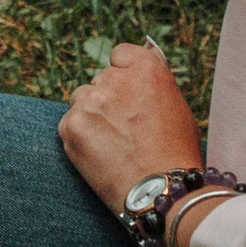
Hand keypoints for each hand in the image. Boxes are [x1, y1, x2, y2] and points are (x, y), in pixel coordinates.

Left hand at [59, 43, 204, 212]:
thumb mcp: (175, 106)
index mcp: (145, 67)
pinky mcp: (71, 125)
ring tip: (113, 146)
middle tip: (124, 130)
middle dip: (108, 100)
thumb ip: (151, 83)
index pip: (120, 55)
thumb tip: (138, 64)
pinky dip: (80, 138)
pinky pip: (70, 123)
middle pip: (100, 80)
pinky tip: (101, 156)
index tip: (128, 93)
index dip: (124, 76)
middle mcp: (114, 78)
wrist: (162, 191)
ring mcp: (90, 100)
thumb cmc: (176, 152)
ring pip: (82, 101)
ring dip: (92, 117)